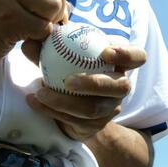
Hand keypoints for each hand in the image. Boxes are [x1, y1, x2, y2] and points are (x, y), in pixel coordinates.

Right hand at [0, 0, 66, 66]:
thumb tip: (68, 2)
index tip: (46, 4)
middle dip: (58, 7)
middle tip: (43, 20)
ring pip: (53, 6)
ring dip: (47, 23)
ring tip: (31, 28)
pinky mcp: (9, 17)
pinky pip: (43, 28)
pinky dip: (38, 38)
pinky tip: (22, 38)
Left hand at [21, 42, 146, 139]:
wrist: (69, 102)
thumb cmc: (70, 67)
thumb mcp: (62, 54)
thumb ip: (48, 46)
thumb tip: (30, 40)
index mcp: (119, 63)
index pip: (137, 57)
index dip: (127, 55)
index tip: (105, 52)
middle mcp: (120, 87)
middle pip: (119, 87)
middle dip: (94, 84)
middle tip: (68, 80)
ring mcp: (109, 108)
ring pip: (93, 109)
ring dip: (65, 101)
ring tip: (41, 92)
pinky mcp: (94, 125)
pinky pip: (74, 120)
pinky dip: (51, 110)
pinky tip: (34, 101)